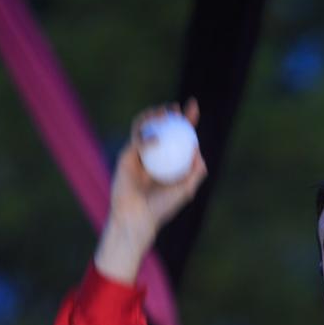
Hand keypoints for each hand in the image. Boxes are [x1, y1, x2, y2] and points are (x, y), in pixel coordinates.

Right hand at [95, 99, 207, 282]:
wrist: (138, 218)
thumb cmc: (162, 207)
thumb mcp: (186, 190)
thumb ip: (196, 171)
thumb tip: (198, 150)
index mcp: (169, 161)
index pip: (179, 136)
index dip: (187, 120)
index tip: (193, 106)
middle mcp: (154, 155)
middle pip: (161, 128)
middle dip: (169, 114)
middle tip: (176, 108)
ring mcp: (138, 155)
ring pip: (144, 128)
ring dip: (153, 117)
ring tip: (163, 112)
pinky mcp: (126, 157)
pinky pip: (137, 142)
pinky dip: (147, 139)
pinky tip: (157, 137)